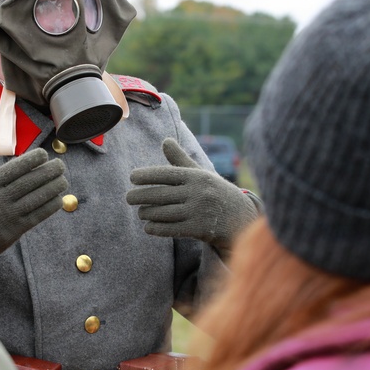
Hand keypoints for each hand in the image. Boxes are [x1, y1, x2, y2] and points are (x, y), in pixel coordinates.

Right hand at [0, 137, 67, 268]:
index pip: (13, 169)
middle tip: (61, 165)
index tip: (44, 155)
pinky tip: (59, 199)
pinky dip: (49, 207)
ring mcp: (7, 216)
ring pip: (35, 198)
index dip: (30, 161)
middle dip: (47, 172)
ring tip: (64, 180)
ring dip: (53, 188)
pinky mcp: (14, 231)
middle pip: (28, 182)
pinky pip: (36, 216)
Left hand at [127, 138, 260, 253]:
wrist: (241, 218)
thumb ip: (180, 160)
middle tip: (128, 198)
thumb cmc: (215, 192)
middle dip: (140, 196)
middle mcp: (197, 192)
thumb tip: (165, 140)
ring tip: (141, 212)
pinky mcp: (199, 229)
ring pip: (163, 213)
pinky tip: (148, 227)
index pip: (166, 174)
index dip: (147, 175)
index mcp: (196, 176)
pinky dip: (156, 228)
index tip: (132, 177)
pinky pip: (171, 229)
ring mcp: (198, 212)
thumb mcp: (201, 174)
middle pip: (160, 194)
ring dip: (147, 213)